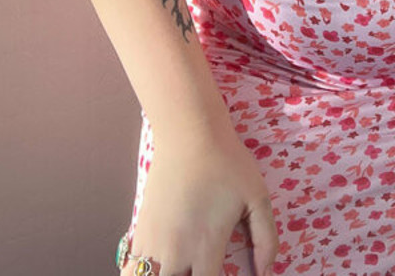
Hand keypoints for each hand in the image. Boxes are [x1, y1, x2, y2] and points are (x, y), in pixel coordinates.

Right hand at [122, 118, 278, 275]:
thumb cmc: (227, 162)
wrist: (189, 132)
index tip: (220, 272)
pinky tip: (155, 267)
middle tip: (197, 268)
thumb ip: (266, 238)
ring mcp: (153, 241)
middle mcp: (176, 252)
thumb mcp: (257, 197)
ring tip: (174, 269)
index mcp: (206, 248)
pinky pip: (129, 267)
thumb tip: (266, 272)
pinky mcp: (140, 228)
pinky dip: (139, 272)